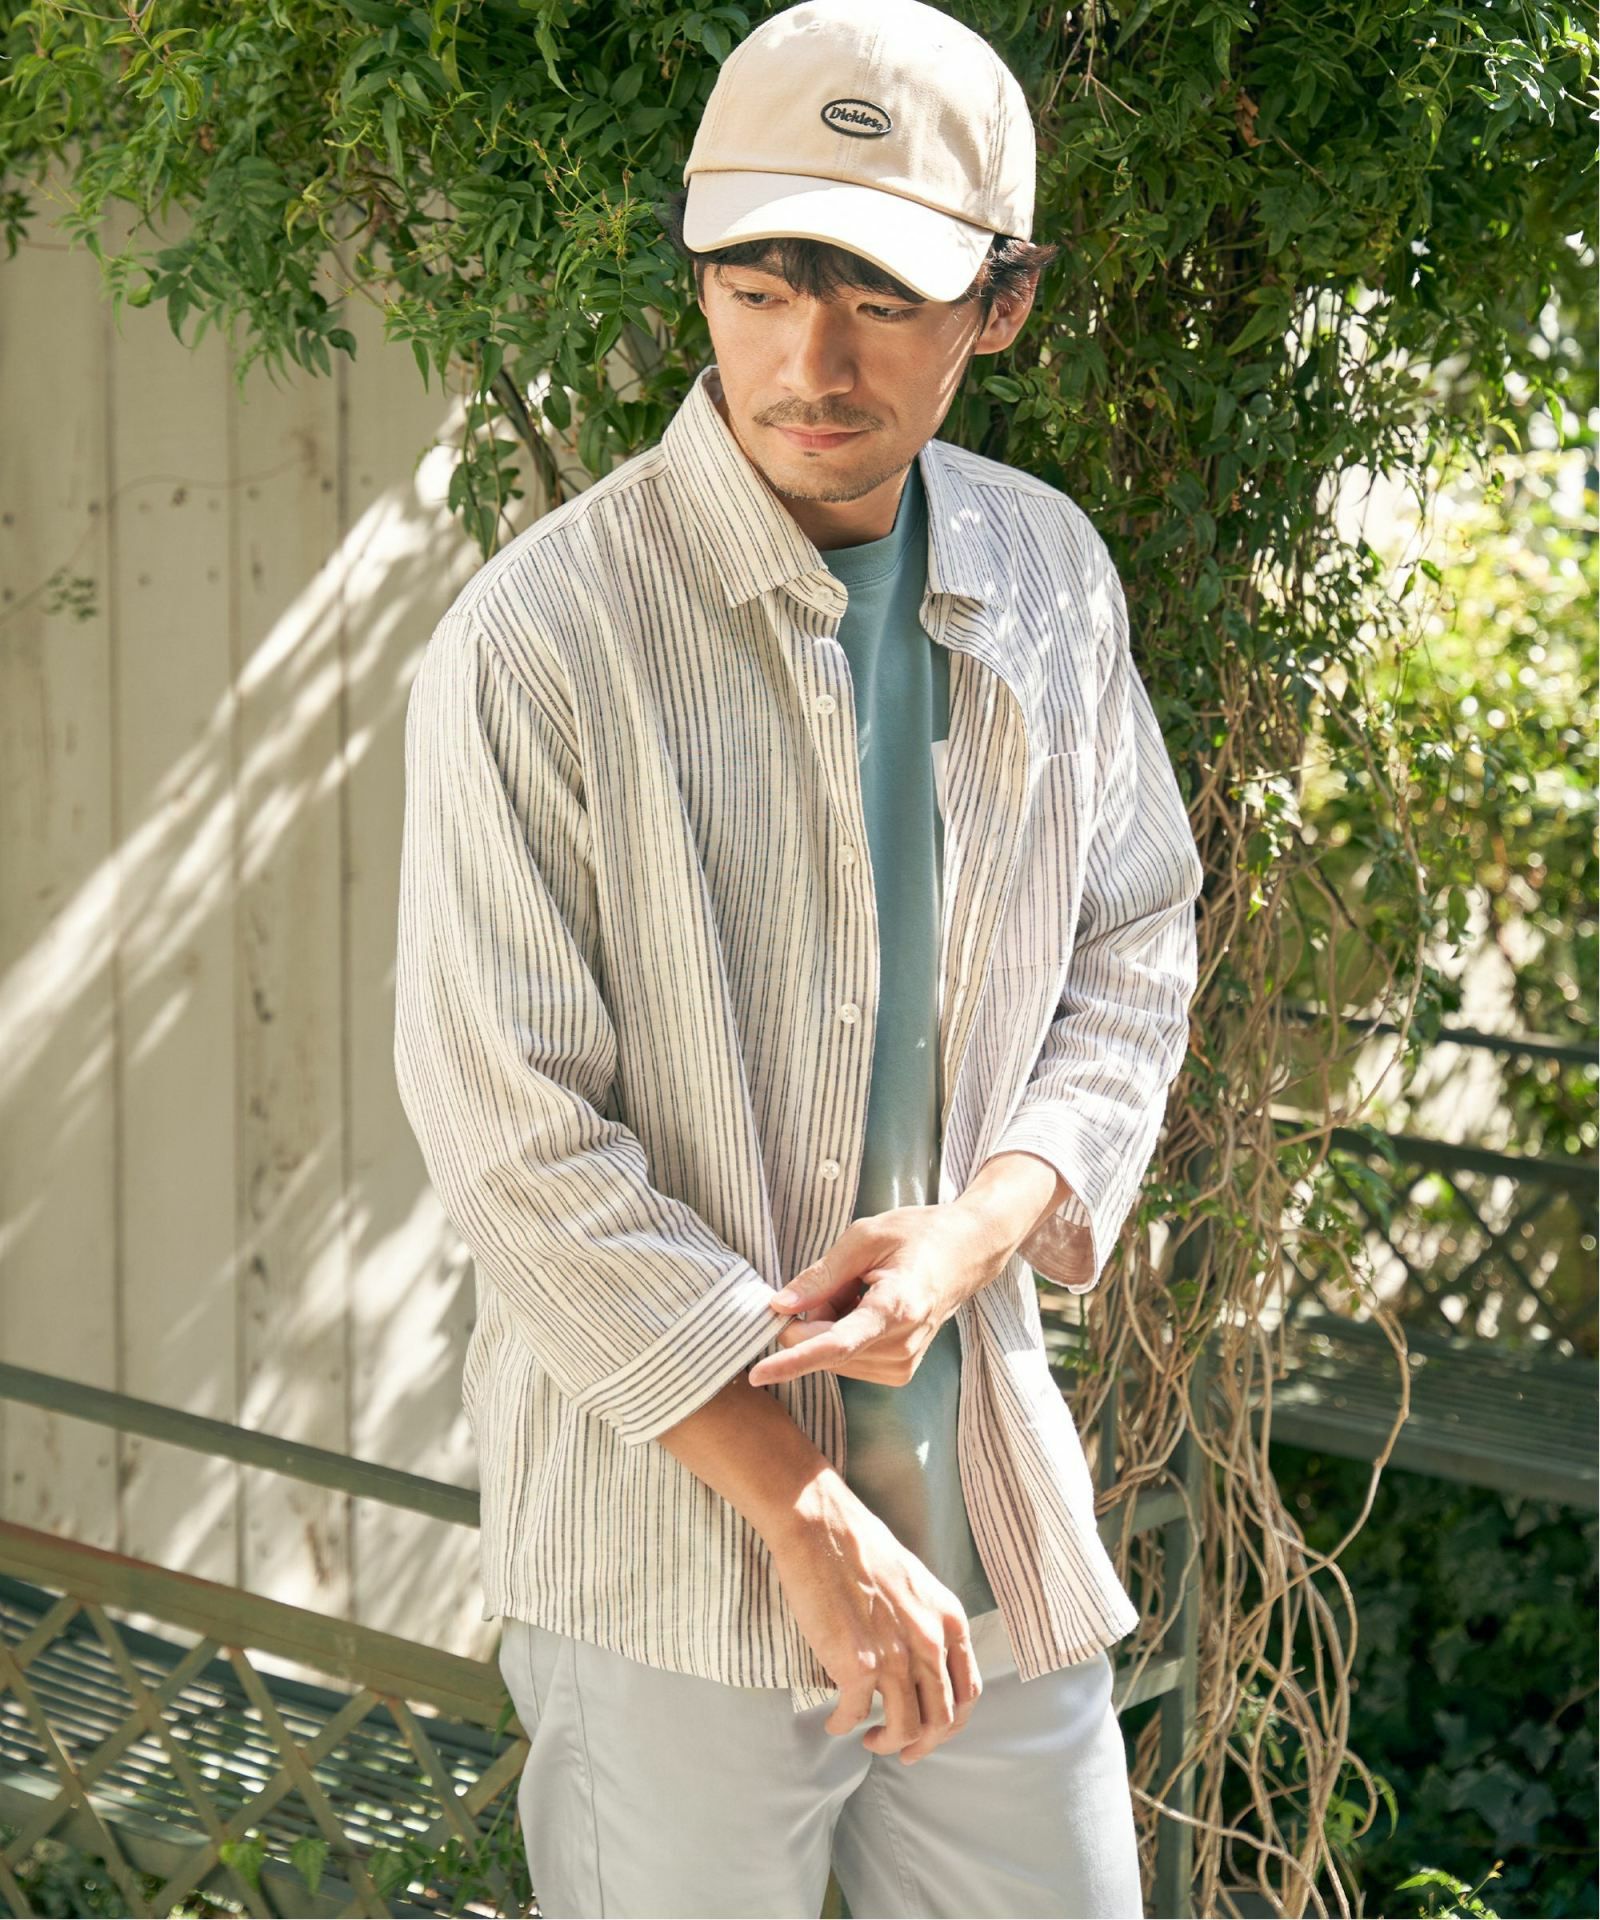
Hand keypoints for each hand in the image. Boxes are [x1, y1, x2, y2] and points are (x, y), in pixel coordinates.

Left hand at [747, 1203, 1010, 1388]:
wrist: (968, 1251)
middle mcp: (902, 1344)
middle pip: (826, 1348)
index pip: (836, 1344)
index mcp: (897, 1307)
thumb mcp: (865, 1236)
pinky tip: (865, 1306)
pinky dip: (842, 1333)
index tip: (758, 1373)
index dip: (792, 1360)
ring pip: (832, 1356)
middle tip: (841, 1278)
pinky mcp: (900, 1371)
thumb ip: (821, 1274)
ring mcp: (904, 1362)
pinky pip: (848, 1359)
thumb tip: (779, 1307)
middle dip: (812, 1317)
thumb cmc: (920, 1234)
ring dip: (830, 1325)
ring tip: (863, 1288)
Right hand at [766, 1477, 982, 1761]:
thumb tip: (921, 1664)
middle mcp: (930, 1643)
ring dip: (887, 1742)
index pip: (968, 1692)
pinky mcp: (857, 1665)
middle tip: (904, 1751)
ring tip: (870, 1739)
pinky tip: (835, 1721)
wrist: (822, 1526)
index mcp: (949, 1621)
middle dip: (922, 1745)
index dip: (951, 1722)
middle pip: (940, 1720)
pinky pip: (855, 1715)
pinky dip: (843, 1725)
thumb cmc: (861, 1547)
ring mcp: (895, 1657)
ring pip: (905, 1728)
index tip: (932, 1731)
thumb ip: (926, 1624)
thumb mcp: (916, 1584)